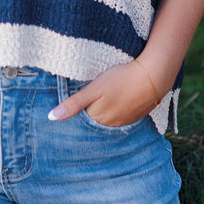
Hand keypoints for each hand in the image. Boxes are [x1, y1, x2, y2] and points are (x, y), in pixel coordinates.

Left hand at [48, 62, 162, 127]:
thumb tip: (51, 117)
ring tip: (96, 106)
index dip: (73, 117)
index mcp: (98, 119)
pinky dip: (114, 115)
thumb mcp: (93, 89)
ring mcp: (124, 123)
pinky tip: (114, 105)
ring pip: (106, 123)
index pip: (80, 124)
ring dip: (101, 117)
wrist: (152, 77)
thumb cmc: (120, 80)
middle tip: (80, 109)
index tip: (66, 113)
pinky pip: (120, 120)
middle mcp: (110, 126)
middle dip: (86, 120)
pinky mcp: (135, 117)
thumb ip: (74, 103)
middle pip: (93, 125)